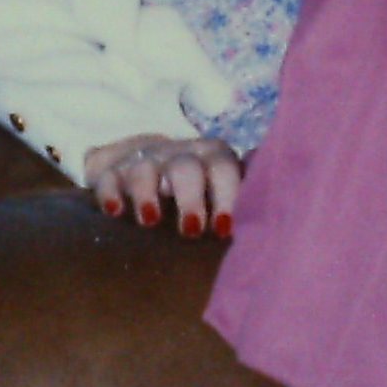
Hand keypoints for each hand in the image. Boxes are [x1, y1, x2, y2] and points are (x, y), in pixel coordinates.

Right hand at [82, 134, 242, 239]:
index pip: (224, 170)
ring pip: (146, 169)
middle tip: (192, 230)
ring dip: (147, 193)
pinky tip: (114, 211)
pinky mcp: (112, 169)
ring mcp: (145, 160)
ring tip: (150, 221)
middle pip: (187, 169)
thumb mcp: (220, 192)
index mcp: (213, 159)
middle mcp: (180, 156)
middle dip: (190, 197)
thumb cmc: (197, 189)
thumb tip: (277, 225)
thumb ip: (246, 201)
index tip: (224, 229)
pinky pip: (109, 176)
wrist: (146, 158)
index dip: (227, 196)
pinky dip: (110, 192)